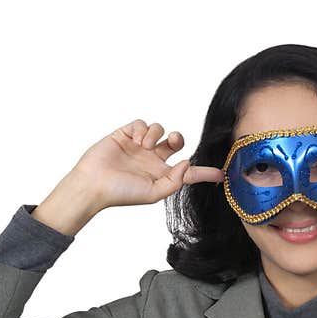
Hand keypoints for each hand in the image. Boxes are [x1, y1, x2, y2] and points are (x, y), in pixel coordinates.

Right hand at [74, 118, 224, 208]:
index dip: (204, 172)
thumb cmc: (122, 193)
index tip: (222, 174)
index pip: (188, 173)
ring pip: (159, 129)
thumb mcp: (153, 193)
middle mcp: (152, 159)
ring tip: (144, 146)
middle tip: (174, 142)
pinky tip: (136, 140)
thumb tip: (187, 163)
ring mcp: (139, 146)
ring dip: (156, 134)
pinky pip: (141, 123)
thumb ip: (174, 181)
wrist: (93, 184)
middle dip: (179, 138)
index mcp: (161, 175)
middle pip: (175, 143)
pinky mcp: (125, 135)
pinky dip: (143, 129)